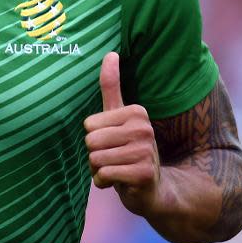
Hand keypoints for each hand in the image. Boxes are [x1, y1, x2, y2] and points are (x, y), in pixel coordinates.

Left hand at [84, 52, 160, 215]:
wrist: (152, 189)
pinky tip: (119, 182)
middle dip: (94, 155)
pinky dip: (104, 182)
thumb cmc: (128, 150)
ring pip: (95, 159)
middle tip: (113, 159)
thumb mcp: (118, 116)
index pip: (89, 125)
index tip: (112, 142)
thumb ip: (111, 86)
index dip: (94, 137)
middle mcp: (144, 128)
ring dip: (98, 170)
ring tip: (116, 169)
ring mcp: (145, 151)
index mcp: (136, 112)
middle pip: (90, 141)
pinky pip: (103, 175)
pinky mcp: (143, 174)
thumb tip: (110, 52)